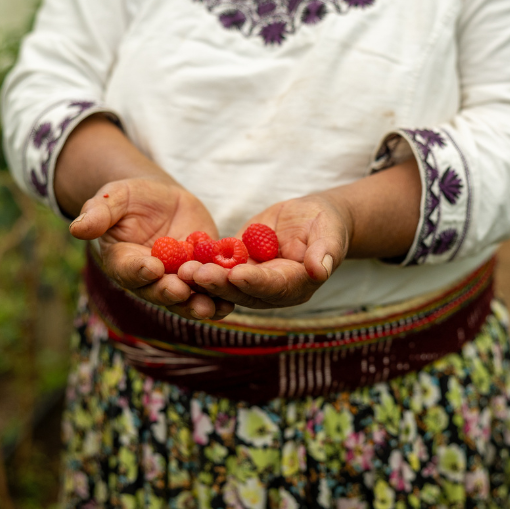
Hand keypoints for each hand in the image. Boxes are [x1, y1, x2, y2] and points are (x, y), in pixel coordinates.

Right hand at [69, 176, 233, 320]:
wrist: (162, 199)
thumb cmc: (132, 197)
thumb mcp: (115, 197)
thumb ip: (99, 213)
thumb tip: (76, 228)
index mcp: (122, 260)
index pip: (128, 269)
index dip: (138, 270)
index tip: (151, 267)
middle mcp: (148, 277)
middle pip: (157, 291)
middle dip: (170, 292)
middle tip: (182, 289)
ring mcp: (175, 279)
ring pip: (184, 298)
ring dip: (196, 303)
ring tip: (210, 306)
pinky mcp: (199, 275)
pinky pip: (209, 289)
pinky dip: (220, 296)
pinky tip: (232, 300)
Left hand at [177, 193, 352, 309]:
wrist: (312, 218)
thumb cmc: (326, 224)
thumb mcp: (330, 233)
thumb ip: (325, 252)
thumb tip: (321, 270)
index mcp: (296, 286)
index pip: (273, 286)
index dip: (254, 281)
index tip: (236, 274)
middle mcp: (270, 289)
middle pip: (243, 290)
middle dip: (218, 283)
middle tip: (195, 274)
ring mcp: (252, 280)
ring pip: (225, 282)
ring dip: (203, 276)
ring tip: (181, 268)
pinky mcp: (238, 266)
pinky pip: (218, 266)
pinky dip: (200, 261)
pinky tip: (179, 255)